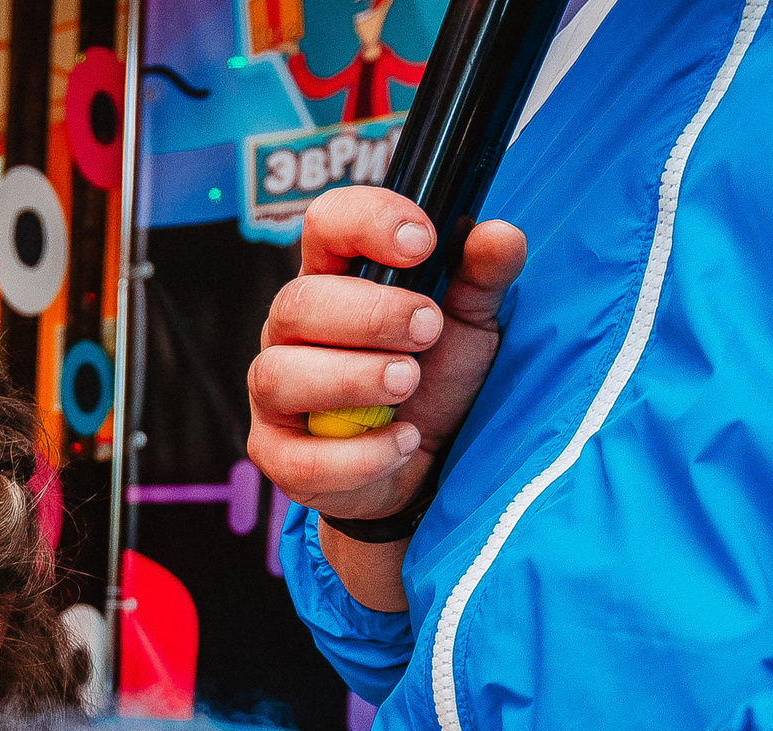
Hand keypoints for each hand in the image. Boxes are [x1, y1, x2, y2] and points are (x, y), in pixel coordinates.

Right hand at [245, 186, 525, 609]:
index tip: (422, 244)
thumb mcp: (468, 325)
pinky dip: (360, 453)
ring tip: (408, 383)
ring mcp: (274, 394)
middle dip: (371, 315)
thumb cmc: (434, 382)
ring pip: (281, 375)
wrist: (421, 467)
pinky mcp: (275, 455)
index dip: (368, 222)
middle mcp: (290, 332)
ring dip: (354, 378)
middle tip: (429, 330)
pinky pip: (299, 456)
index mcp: (333, 279)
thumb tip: (499, 235)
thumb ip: (482, 277)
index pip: (325, 224)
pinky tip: (403, 441)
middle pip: (298, 302)